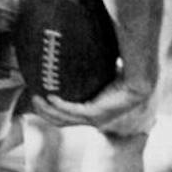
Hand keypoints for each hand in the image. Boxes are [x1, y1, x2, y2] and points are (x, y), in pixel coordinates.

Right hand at [35, 74, 151, 129]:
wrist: (139, 81)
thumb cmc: (122, 75)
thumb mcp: (99, 73)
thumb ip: (86, 68)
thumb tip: (74, 49)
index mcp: (91, 112)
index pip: (65, 116)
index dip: (49, 110)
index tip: (38, 97)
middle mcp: (91, 119)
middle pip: (59, 121)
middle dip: (43, 113)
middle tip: (32, 99)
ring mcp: (93, 119)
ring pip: (62, 119)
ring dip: (47, 110)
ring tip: (35, 98)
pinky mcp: (95, 114)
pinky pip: (71, 111)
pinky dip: (59, 105)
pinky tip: (49, 96)